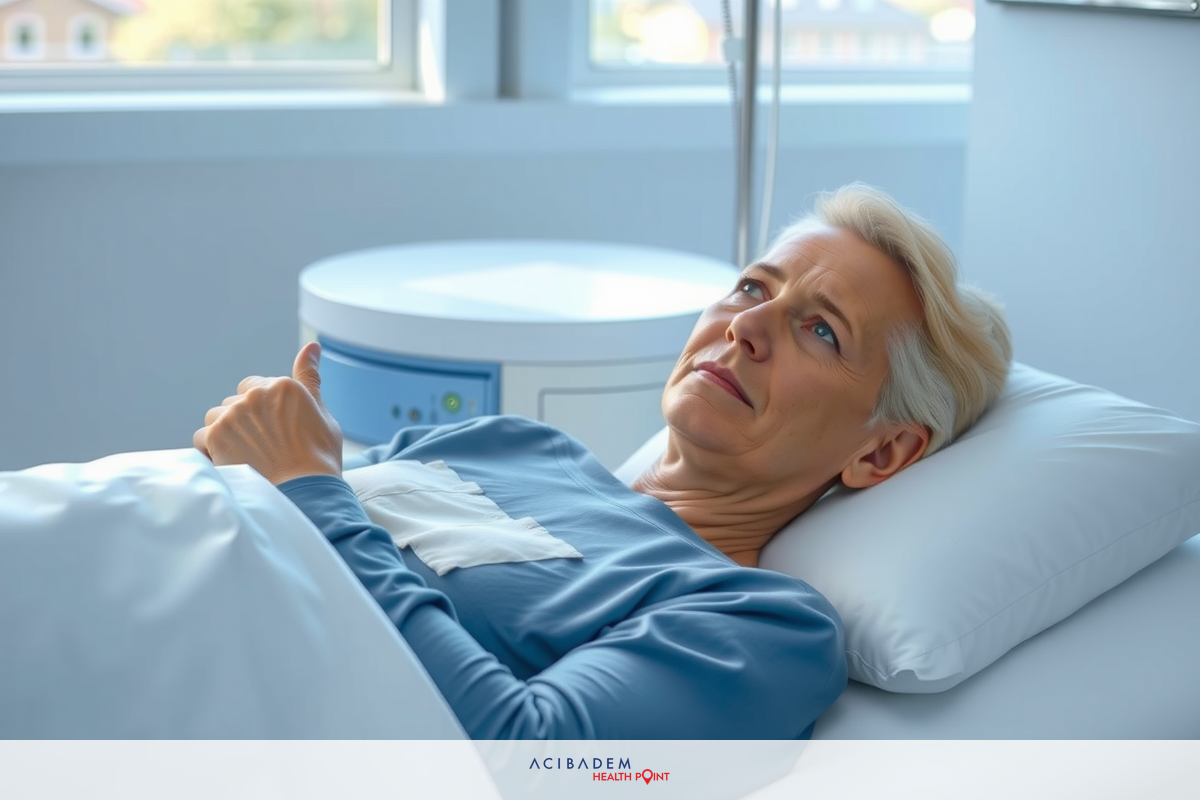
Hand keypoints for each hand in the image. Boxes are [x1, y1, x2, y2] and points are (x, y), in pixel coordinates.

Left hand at [193, 342, 342, 484]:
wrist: (305, 492)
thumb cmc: (318, 456)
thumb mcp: (322, 412)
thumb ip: (310, 378)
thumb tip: (311, 346)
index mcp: (283, 385)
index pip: (255, 387)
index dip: (263, 410)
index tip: (274, 431)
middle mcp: (256, 395)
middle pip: (234, 402)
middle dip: (243, 420)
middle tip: (262, 446)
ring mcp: (233, 415)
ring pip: (216, 417)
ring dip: (225, 433)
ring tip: (246, 455)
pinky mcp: (215, 436)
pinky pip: (201, 438)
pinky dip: (211, 451)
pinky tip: (231, 462)